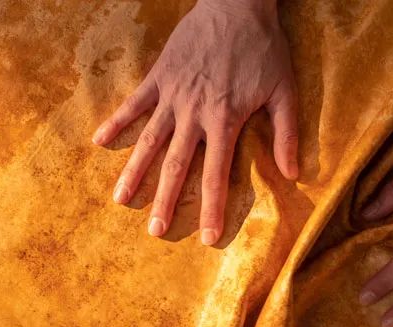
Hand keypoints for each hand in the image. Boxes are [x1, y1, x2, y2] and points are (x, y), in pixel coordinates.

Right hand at [93, 0, 297, 244]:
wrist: (237, 1)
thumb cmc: (264, 48)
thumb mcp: (284, 91)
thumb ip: (286, 134)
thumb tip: (293, 174)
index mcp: (224, 121)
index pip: (215, 175)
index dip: (210, 209)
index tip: (206, 238)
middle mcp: (194, 114)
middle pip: (175, 166)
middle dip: (165, 202)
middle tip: (155, 231)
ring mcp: (172, 95)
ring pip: (148, 140)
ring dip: (134, 172)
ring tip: (120, 200)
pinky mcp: (159, 76)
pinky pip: (134, 102)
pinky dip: (116, 121)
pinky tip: (98, 141)